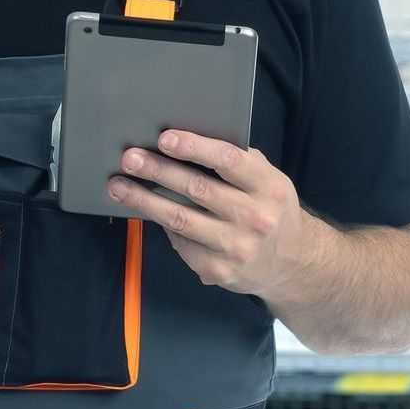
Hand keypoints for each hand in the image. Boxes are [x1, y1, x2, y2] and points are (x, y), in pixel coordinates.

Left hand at [105, 129, 323, 299]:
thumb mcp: (267, 180)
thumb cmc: (268, 208)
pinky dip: (160, 224)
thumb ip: (236, 161)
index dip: (195, 148)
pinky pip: (180, 242)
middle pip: (197, 189)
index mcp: (268, 188)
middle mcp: (255, 218)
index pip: (229, 161)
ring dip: (143, 200)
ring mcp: (236, 247)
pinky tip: (143, 211)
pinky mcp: (217, 270)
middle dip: (157, 171)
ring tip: (117, 185)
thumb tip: (185, 138)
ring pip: (179, 219)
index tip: (164, 138)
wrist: (292, 264)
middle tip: (129, 158)